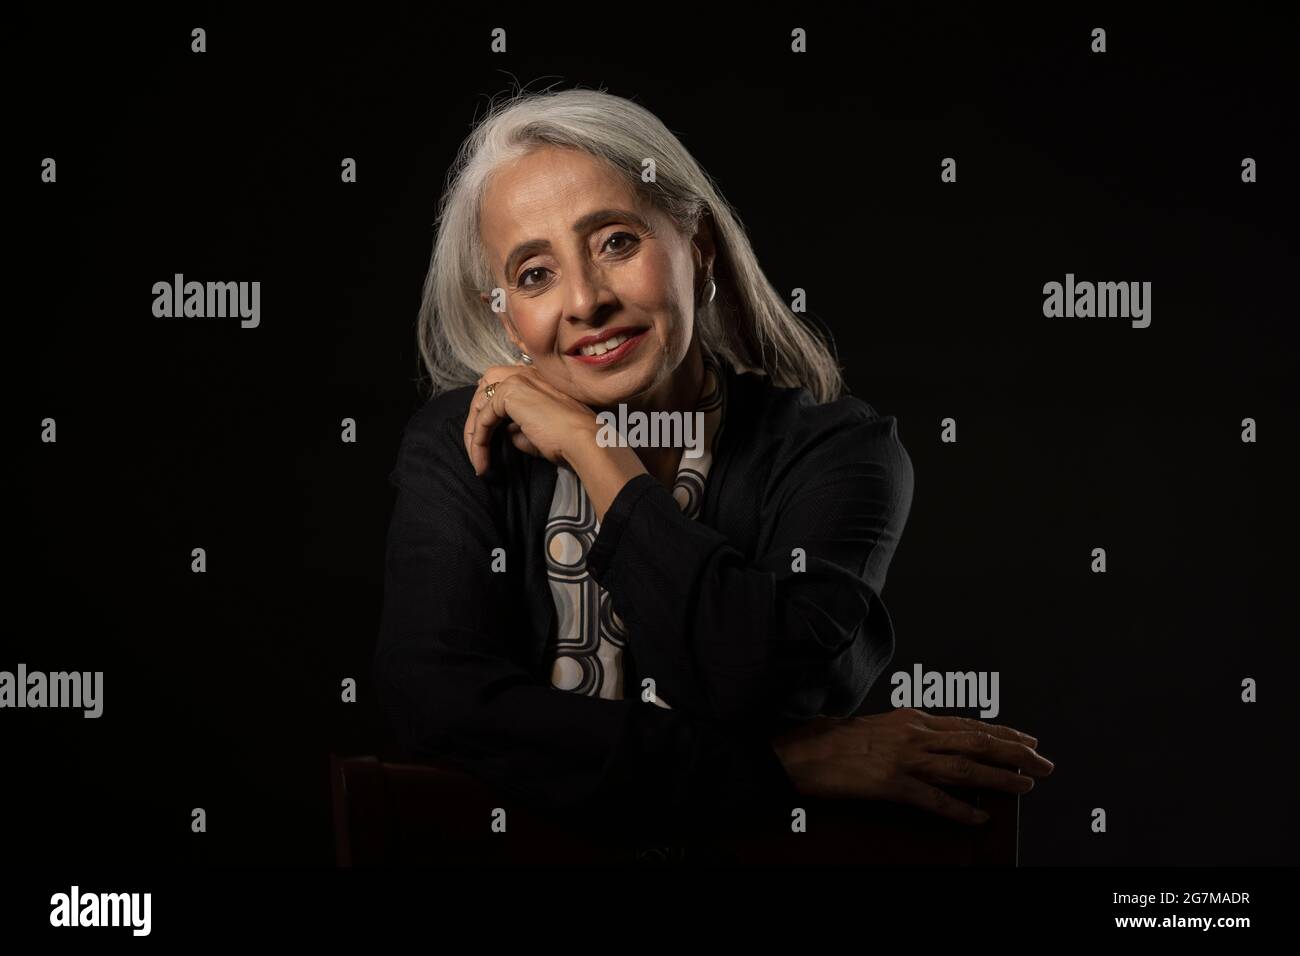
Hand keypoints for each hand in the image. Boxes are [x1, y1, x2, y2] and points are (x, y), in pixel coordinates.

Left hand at [463, 364, 598, 475]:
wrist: (583, 439)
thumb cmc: (567, 439)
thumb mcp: (537, 431)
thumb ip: (517, 426)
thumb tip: (504, 432)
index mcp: (534, 377)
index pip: (499, 385)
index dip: (488, 410)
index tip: (486, 439)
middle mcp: (524, 372)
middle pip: (483, 390)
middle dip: (475, 420)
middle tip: (476, 450)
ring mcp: (516, 380)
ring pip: (479, 405)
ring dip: (473, 434)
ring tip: (477, 461)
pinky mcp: (509, 393)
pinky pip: (482, 419)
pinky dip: (478, 441)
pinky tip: (481, 460)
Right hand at [769, 708, 1053, 824]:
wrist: (801, 751)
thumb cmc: (836, 739)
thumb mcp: (880, 727)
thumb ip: (910, 731)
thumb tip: (938, 740)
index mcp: (912, 719)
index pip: (968, 725)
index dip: (1003, 734)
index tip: (1029, 742)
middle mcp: (913, 734)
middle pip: (975, 743)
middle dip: (1014, 754)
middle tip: (1045, 765)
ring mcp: (903, 759)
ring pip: (962, 768)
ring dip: (996, 779)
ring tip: (1024, 787)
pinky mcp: (890, 784)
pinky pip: (931, 799)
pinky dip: (957, 810)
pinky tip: (976, 818)